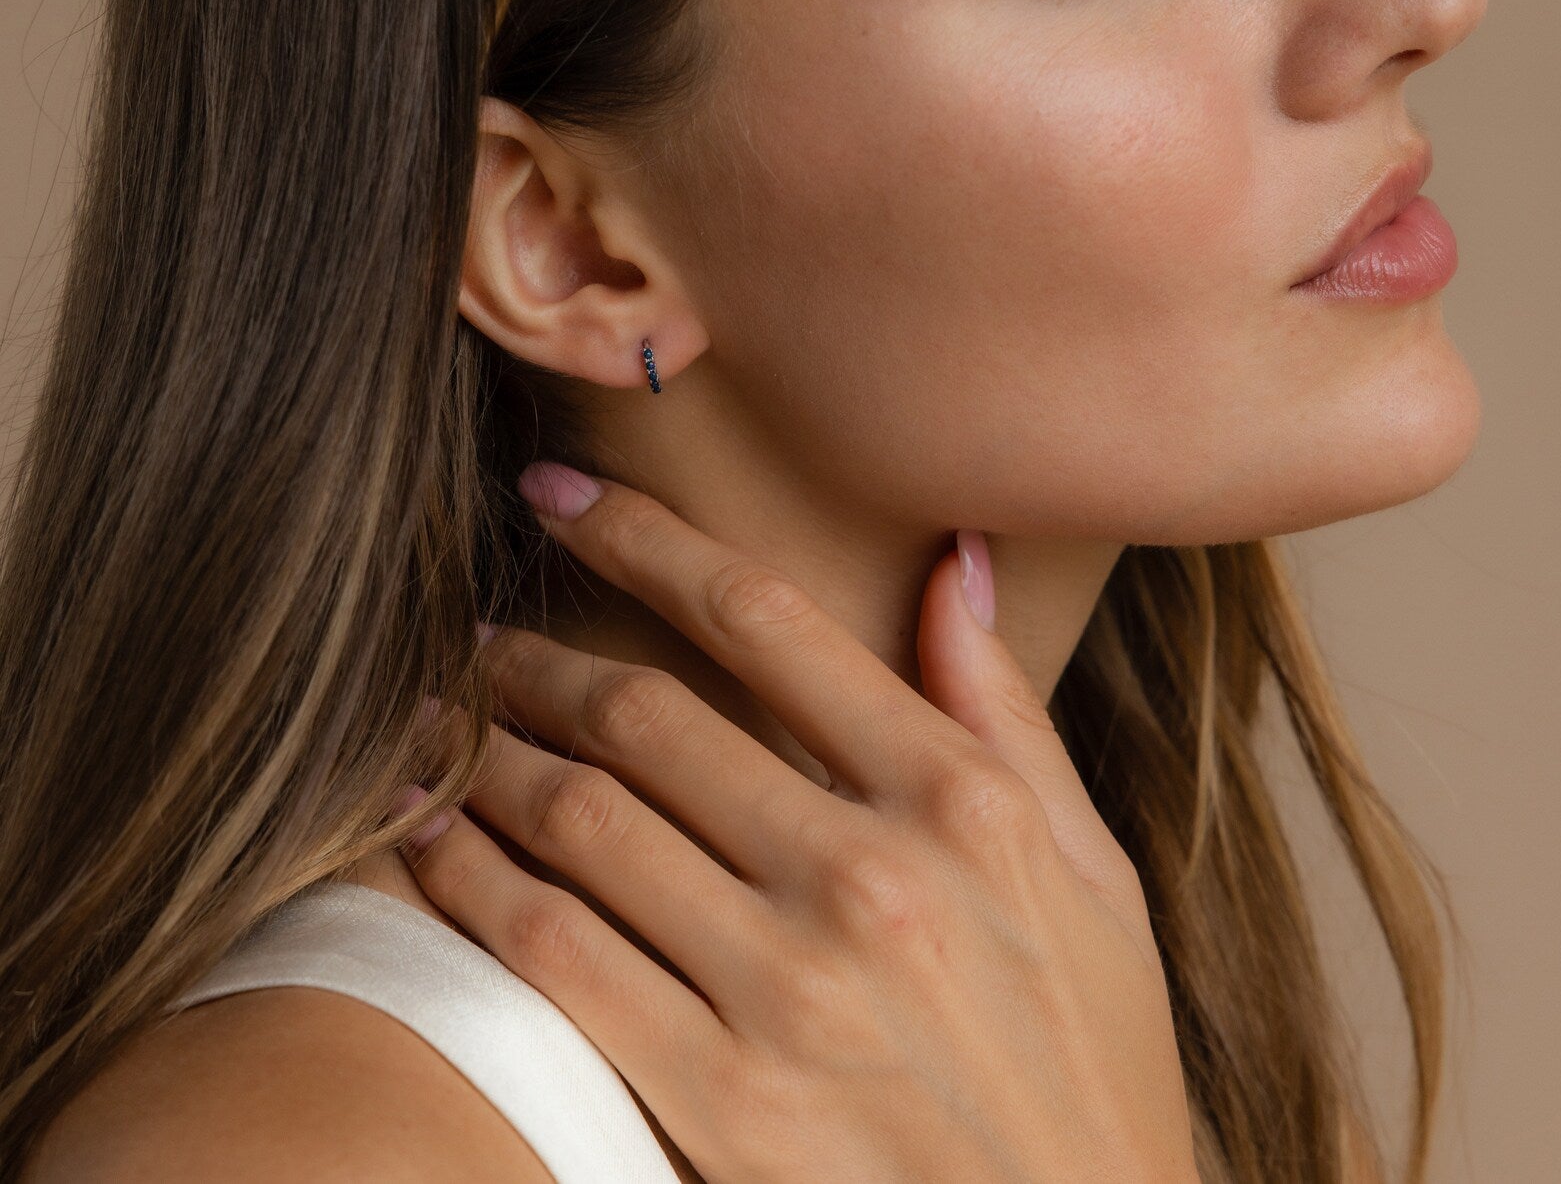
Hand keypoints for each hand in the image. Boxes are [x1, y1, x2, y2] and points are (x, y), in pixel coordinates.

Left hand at [396, 464, 1198, 1183]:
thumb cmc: (1093, 1062)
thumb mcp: (1094, 874)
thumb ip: (1009, 711)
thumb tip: (955, 560)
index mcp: (959, 800)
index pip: (764, 619)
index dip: (642, 536)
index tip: (560, 492)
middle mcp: (868, 877)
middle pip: (649, 713)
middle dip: (539, 653)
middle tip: (478, 630)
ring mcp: (789, 995)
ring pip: (582, 821)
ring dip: (486, 751)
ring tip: (434, 718)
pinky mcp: (722, 1106)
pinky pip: (556, 959)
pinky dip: (471, 881)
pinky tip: (428, 838)